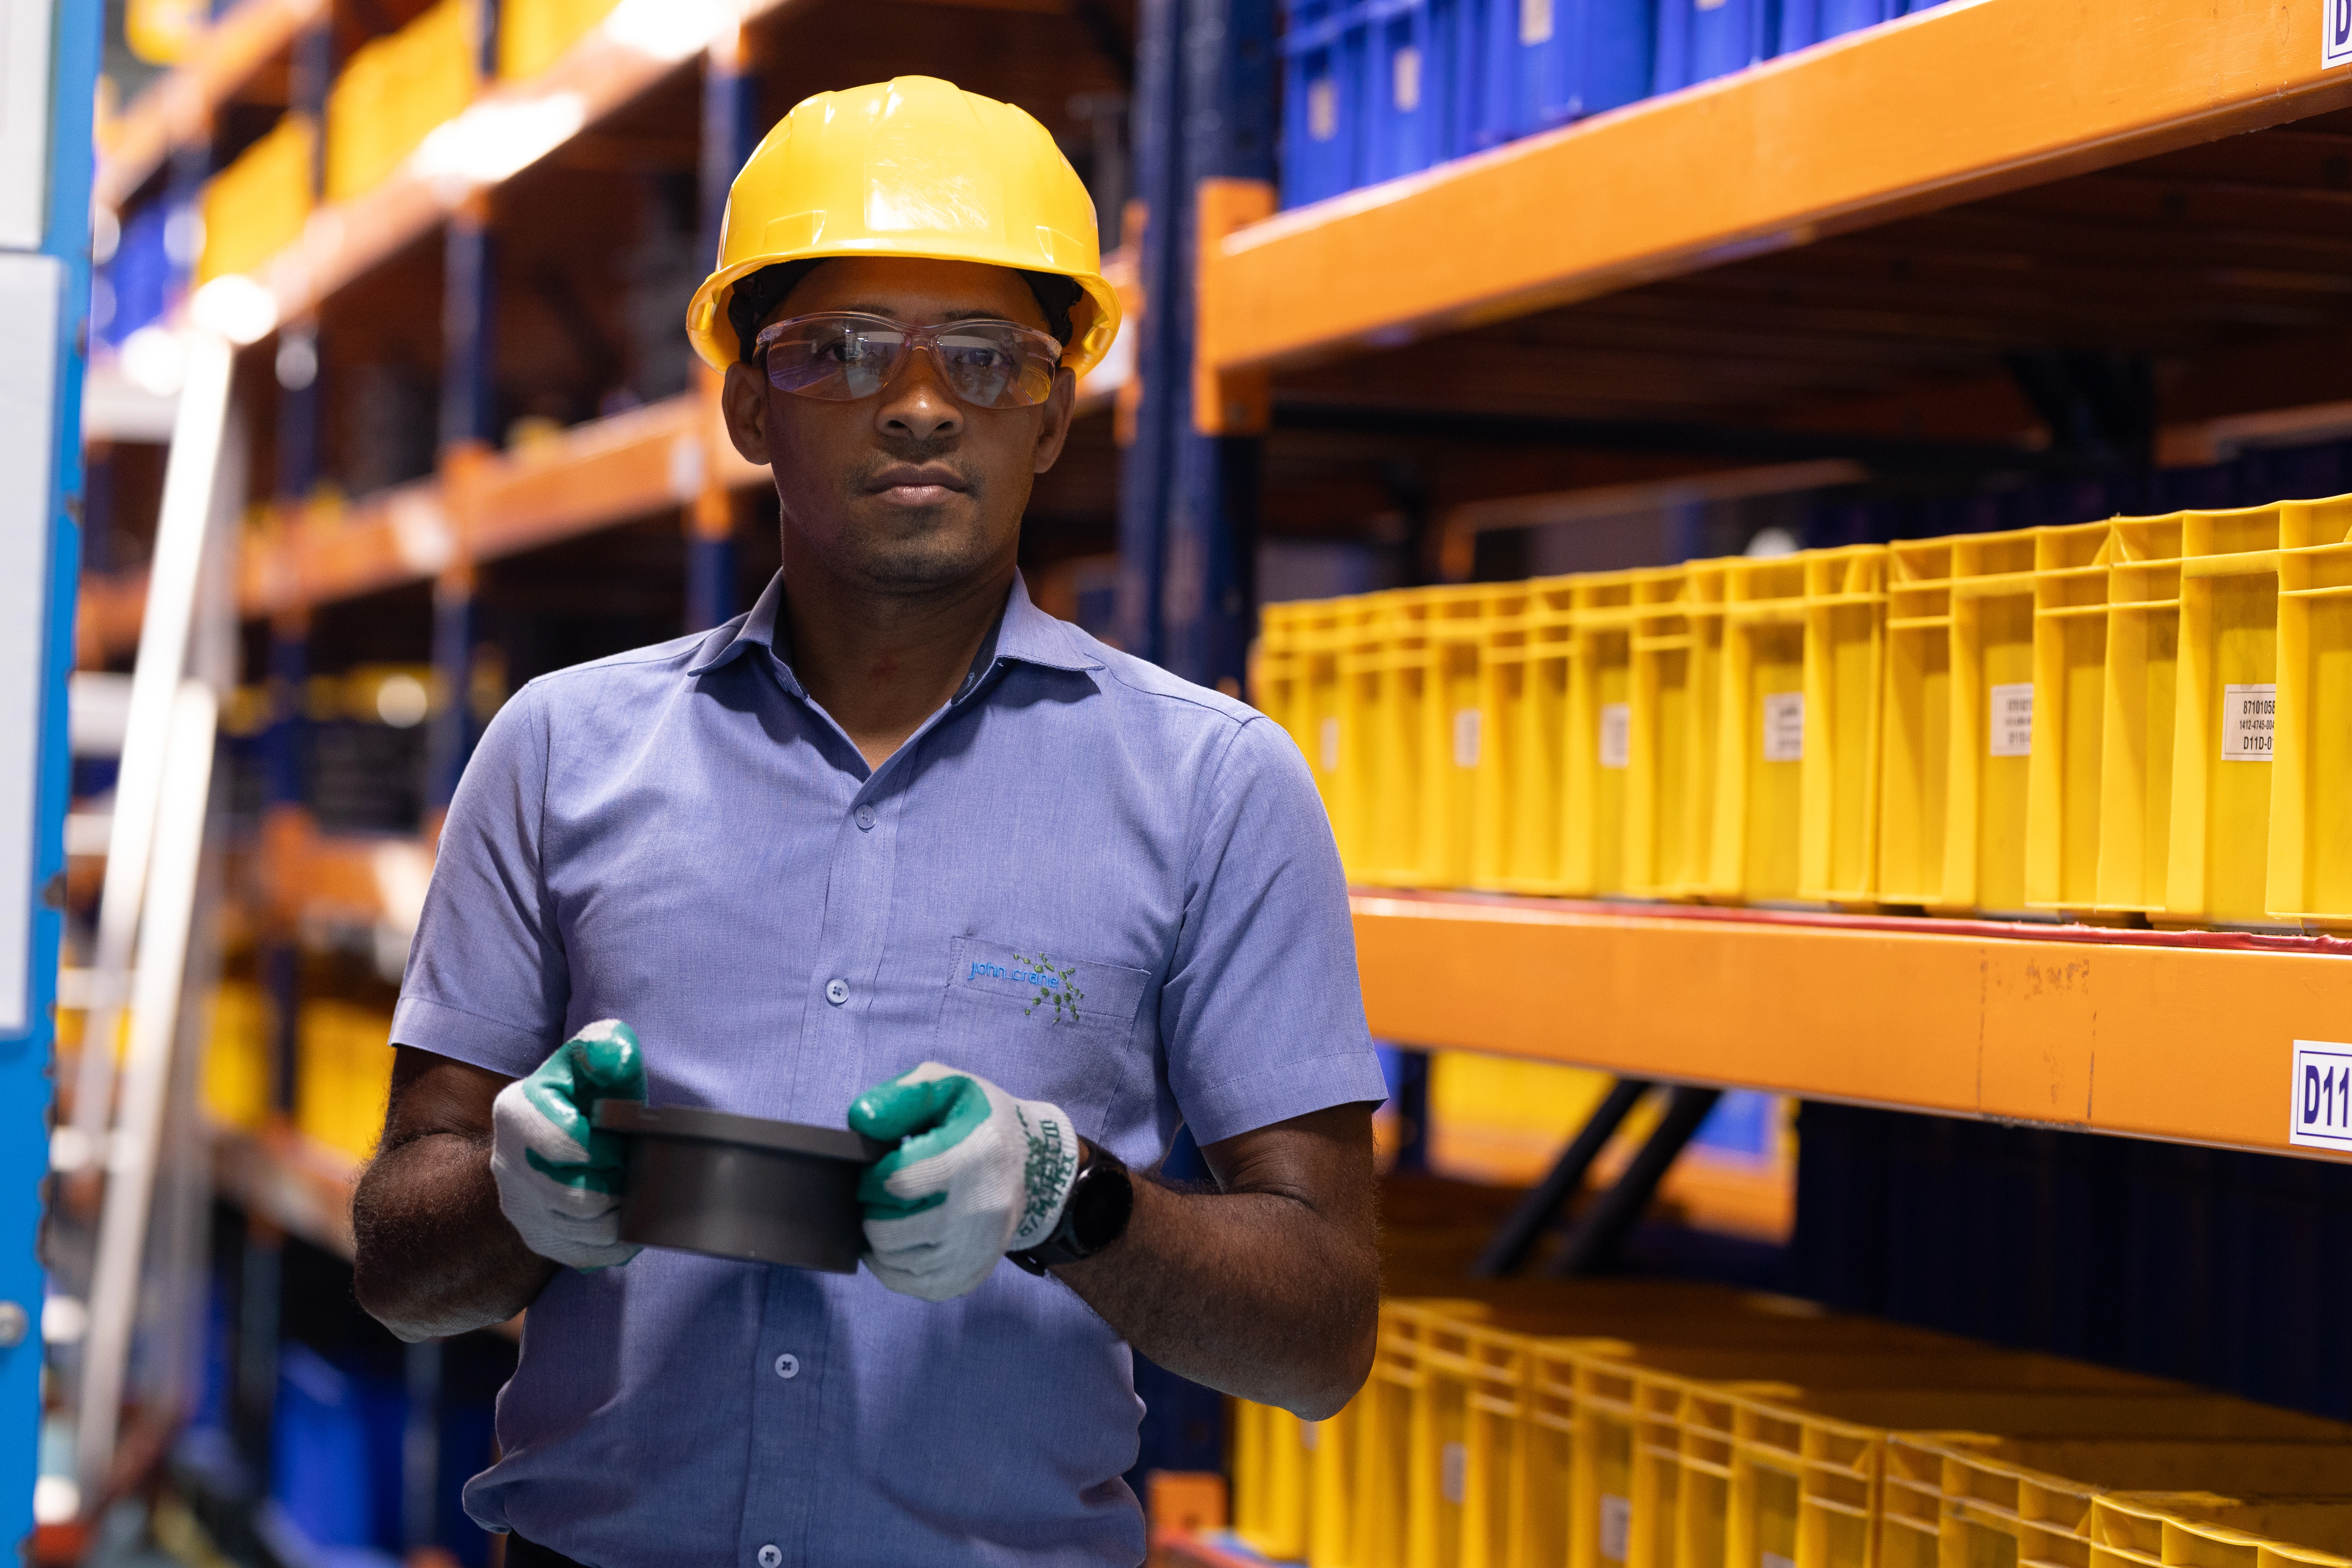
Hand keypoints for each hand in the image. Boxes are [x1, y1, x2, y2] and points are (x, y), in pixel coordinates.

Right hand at [489, 1019, 646, 1269]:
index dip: (608, 1150)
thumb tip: (612, 1055)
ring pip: (587, 1231)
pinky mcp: (536, 1238)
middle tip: (630, 1169)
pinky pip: (586, 1255)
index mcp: (516, 1113)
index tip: (620, 1142)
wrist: (552, 1135)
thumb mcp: (591, 1060)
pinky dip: (617, 1242)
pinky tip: (626, 1219)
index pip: (569, 1148)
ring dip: (621, 1215)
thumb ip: (604, 1047)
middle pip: (579, 1198)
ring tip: (629, 1190)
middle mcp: (507, 1166)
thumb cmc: (583, 1094)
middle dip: (618, 1185)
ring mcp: (519, 1208)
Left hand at [848, 1062, 1080, 1300]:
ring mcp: (978, 1250)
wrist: (1035, 1163)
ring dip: (878, 1240)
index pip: (896, 1181)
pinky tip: (896, 1244)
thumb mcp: (949, 1086)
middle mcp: (981, 1210)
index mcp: (974, 1156)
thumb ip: (903, 1096)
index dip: (872, 1175)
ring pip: (896, 1261)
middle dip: (871, 1210)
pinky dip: (892, 1268)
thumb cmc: (981, 1121)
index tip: (877, 1167)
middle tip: (880, 1194)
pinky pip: (913, 1286)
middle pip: (889, 1230)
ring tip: (888, 1215)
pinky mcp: (973, 1275)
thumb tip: (861, 1120)